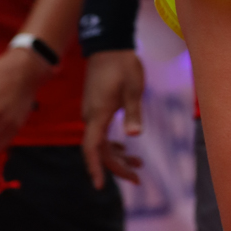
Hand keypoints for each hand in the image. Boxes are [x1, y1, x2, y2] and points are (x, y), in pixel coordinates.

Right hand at [82, 50, 145, 188]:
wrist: (109, 43)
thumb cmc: (122, 65)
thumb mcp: (133, 88)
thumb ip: (133, 112)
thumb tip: (134, 135)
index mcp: (98, 115)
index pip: (93, 148)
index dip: (96, 168)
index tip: (100, 186)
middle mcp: (91, 116)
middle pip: (100, 150)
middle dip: (116, 167)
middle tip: (137, 178)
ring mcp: (92, 111)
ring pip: (102, 142)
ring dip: (118, 156)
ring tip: (138, 165)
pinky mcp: (96, 106)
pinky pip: (102, 132)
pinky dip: (114, 143)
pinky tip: (126, 147)